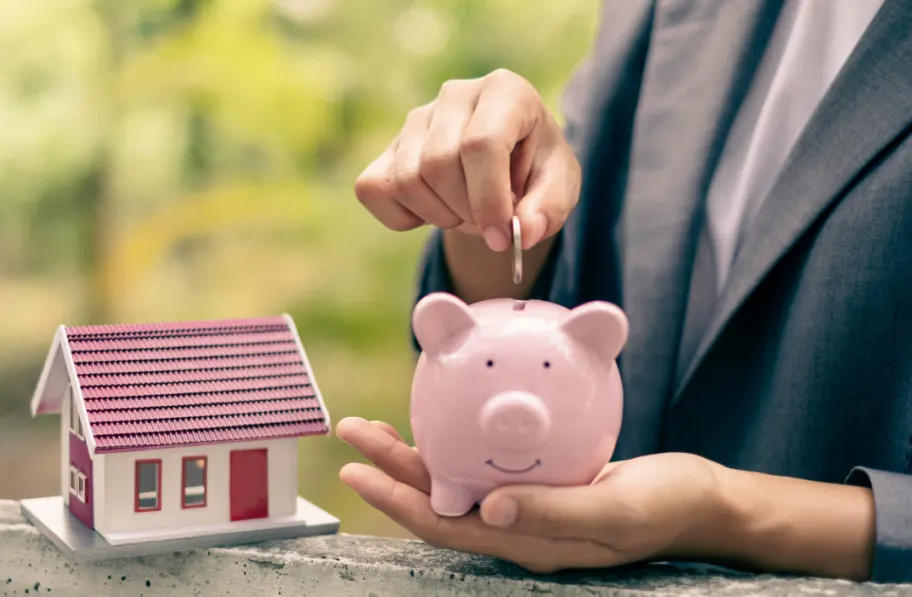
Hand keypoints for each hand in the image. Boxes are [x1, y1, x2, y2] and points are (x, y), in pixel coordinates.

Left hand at [335, 416, 731, 573]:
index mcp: (526, 543)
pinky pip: (485, 464)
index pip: (444, 525)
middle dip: (390, 470)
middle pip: (438, 500)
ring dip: (414, 454)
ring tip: (378, 425)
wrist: (701, 500)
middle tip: (352, 432)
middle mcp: (516, 529)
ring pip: (456, 481)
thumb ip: (555, 512)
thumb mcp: (617, 509)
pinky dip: (458, 441)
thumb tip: (489, 513)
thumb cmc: (666, 506)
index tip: (355, 471)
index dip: (396, 501)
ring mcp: (526, 508)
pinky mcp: (539, 485)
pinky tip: (448, 417)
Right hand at [354, 68, 580, 252]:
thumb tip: (522, 232)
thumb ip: (547, 209)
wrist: (505, 167)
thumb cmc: (534, 171)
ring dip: (439, 216)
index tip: (501, 237)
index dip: (489, 199)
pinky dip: (402, 218)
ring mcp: (416, 119)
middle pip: (439, 165)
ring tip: (466, 211)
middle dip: (465, 211)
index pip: (480, 143)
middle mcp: (455, 95)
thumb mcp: (558, 188)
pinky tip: (434, 209)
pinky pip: (375, 190)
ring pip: (407, 180)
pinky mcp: (387, 147)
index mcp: (505, 91)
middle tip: (488, 221)